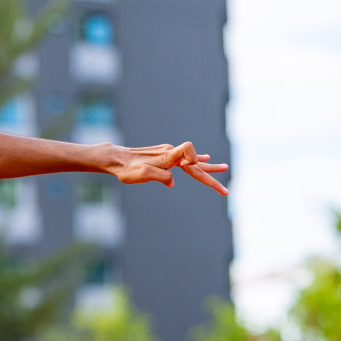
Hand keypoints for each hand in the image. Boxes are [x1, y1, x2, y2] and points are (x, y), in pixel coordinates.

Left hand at [108, 142, 228, 195]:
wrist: (115, 159)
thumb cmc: (127, 168)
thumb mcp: (143, 174)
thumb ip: (161, 176)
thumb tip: (172, 182)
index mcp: (167, 156)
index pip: (188, 150)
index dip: (192, 158)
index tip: (186, 168)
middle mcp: (170, 153)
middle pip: (195, 163)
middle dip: (210, 175)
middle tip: (224, 191)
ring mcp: (168, 154)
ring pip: (192, 161)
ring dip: (207, 167)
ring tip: (223, 168)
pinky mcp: (164, 157)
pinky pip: (185, 159)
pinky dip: (196, 160)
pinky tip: (205, 158)